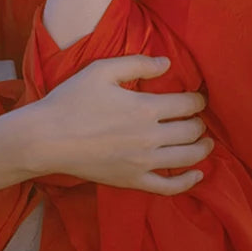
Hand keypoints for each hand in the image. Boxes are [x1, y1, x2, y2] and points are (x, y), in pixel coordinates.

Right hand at [29, 54, 214, 194]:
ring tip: (206, 142)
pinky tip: (198, 175)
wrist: (46, 138)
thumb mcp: (102, 70)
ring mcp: (143, 163)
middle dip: (199, 122)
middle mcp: (150, 137)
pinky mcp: (132, 181)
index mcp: (145, 108)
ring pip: (187, 157)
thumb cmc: (71, 101)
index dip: (198, 99)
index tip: (197, 97)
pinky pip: (169, 187)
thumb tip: (167, 63)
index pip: (187, 104)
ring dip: (202, 148)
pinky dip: (188, 182)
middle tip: (198, 118)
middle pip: (191, 130)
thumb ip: (138, 64)